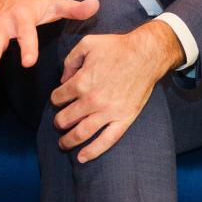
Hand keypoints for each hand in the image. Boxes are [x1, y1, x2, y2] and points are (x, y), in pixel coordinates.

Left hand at [49, 21, 182, 161]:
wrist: (146, 55)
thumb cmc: (116, 47)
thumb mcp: (87, 44)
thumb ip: (70, 60)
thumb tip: (62, 79)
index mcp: (81, 82)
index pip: (58, 98)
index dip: (55, 99)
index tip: (59, 99)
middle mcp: (92, 100)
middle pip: (65, 118)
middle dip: (58, 122)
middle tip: (59, 123)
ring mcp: (108, 112)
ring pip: (81, 133)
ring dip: (68, 141)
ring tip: (62, 144)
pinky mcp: (123, 119)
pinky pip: (107, 140)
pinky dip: (93, 152)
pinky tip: (82, 158)